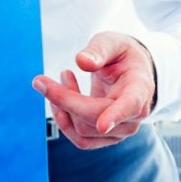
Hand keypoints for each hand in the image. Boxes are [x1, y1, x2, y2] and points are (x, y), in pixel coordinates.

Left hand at [34, 32, 157, 149]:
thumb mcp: (113, 42)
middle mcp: (135, 115)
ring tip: (62, 78)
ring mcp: (121, 130)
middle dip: (64, 100)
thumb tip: (81, 61)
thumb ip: (99, 50)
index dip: (116, 115)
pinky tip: (60, 98)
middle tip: (40, 80)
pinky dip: (64, 119)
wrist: (131, 72)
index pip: (130, 104)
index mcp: (140, 88)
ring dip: (62, 107)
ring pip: (83, 131)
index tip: (102, 125)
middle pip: (94, 118)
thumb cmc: (122, 55)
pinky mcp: (106, 138)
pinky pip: (80, 139)